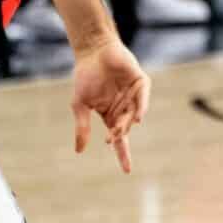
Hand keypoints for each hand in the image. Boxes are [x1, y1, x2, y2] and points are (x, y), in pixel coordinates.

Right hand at [69, 38, 150, 172]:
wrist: (93, 51)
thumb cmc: (86, 77)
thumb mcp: (81, 105)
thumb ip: (82, 127)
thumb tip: (79, 151)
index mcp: (110, 116)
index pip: (119, 140)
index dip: (122, 155)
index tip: (127, 171)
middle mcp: (123, 108)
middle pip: (124, 128)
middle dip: (119, 135)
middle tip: (112, 138)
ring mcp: (133, 96)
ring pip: (133, 115)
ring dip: (126, 123)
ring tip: (118, 129)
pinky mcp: (140, 82)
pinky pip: (143, 98)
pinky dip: (142, 108)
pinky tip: (137, 117)